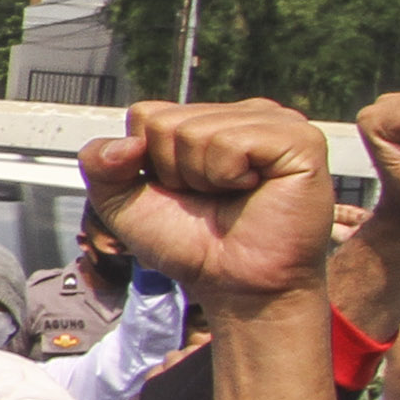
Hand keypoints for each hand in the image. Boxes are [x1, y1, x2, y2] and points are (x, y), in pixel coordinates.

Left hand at [83, 99, 335, 313]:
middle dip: (174, 171)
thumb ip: (99, 163)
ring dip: (202, 178)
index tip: (181, 192)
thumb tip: (127, 143)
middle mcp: (243, 114)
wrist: (235, 284)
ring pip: (195, 132)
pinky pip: (232, 143)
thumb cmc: (190, 243)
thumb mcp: (124, 201)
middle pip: (166, 122)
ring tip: (232, 197)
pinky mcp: (300, 141)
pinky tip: (252, 191)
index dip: (148, 163)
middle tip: (210, 199)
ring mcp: (276, 123)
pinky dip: (228, 176)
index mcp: (209, 118)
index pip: (146, 115)